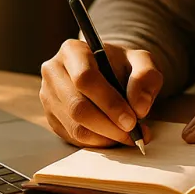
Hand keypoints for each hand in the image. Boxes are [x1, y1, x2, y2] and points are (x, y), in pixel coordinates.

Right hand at [40, 40, 163, 147]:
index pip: (85, 79)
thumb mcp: (142, 61)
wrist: (109, 72)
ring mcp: (48, 96)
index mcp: (73, 51)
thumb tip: (139, 107)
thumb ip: (146, 77)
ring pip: (74, 127)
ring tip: (127, 136)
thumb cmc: (123, 66)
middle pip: (77, 106)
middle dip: (108, 125)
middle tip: (132, 133)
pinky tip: (113, 137)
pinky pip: (73, 138)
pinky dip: (97, 142)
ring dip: (105, 137)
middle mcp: (54, 72)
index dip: (109, 103)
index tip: (132, 120)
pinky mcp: (51, 117)